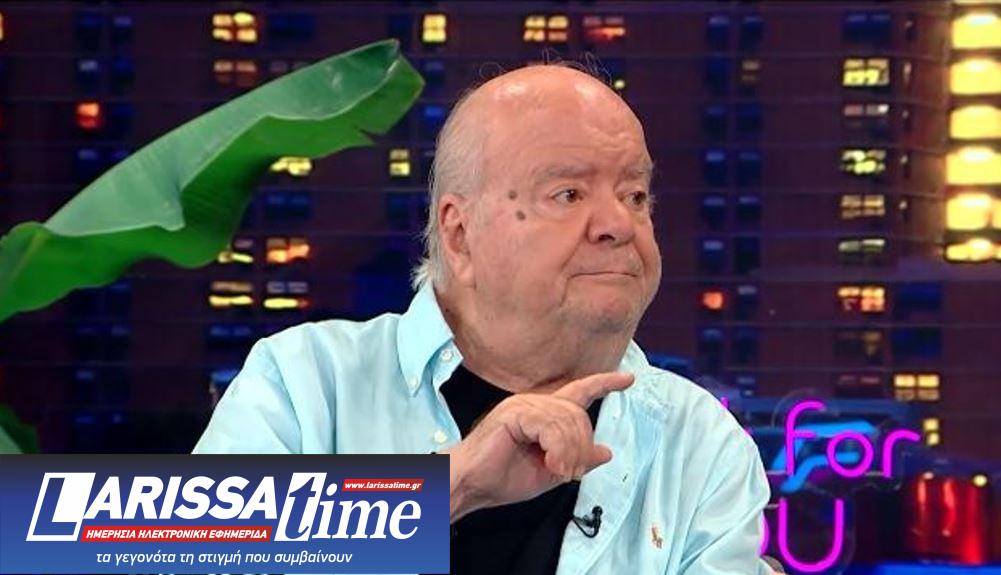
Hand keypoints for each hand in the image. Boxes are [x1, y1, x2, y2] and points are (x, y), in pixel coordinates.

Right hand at [443, 372, 633, 521]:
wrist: (471, 485)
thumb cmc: (502, 478)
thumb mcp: (551, 472)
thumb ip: (578, 458)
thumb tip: (607, 451)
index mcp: (542, 413)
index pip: (579, 391)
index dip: (604, 383)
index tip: (628, 379)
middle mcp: (533, 403)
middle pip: (579, 414)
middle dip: (582, 446)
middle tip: (571, 473)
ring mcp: (523, 405)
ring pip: (567, 421)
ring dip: (570, 453)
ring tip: (560, 472)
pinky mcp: (514, 414)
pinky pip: (550, 427)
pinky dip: (557, 450)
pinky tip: (551, 465)